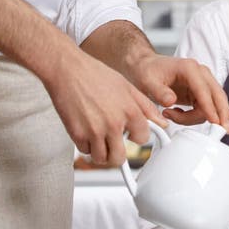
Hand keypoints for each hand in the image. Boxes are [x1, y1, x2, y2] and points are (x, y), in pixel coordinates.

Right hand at [44, 49, 162, 166]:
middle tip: (113, 142)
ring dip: (100, 151)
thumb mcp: (127, 87)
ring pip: (101, 159)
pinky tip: (87, 129)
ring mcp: (95, 131)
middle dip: (117, 152)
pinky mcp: (77, 134)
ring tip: (99, 137)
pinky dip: (86, 145)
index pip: (143, 139)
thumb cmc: (95, 75)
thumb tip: (161, 122)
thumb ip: (146, 107)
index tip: (131, 134)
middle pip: (120, 157)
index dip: (136, 136)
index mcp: (130, 111)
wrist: (68, 69)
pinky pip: (85, 151)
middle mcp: (114, 123)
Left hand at [130, 52, 228, 132]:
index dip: (210, 107)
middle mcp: (200, 73)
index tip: (214, 121)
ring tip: (173, 115)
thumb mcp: (148, 82)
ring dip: (197, 117)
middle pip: (218, 96)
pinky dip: (196, 116)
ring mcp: (202, 82)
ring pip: (213, 105)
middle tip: (224, 130)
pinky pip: (205, 108)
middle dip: (222, 114)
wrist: (147, 67)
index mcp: (189, 68)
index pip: (204, 90)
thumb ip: (159, 92)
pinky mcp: (200, 92)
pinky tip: (179, 115)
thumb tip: (171, 101)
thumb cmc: (148, 71)